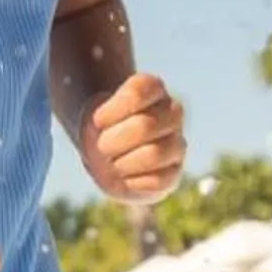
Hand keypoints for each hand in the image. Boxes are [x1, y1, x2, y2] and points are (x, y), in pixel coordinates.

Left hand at [80, 72, 185, 201]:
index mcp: (154, 89)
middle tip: (102, 147)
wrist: (106, 155)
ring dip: (123, 163)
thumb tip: (97, 118)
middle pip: (144, 126)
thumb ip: (99, 112)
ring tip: (113, 164)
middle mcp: (173, 112)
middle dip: (113, 142)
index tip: (99, 121)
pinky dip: (133, 182)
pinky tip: (125, 177)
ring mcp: (177, 143)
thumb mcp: (94, 112)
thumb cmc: (102, 128)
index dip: (111, 111)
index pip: (136, 93)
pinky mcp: (174, 172)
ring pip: (154, 155)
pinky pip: (158, 181)